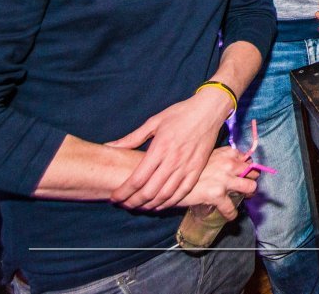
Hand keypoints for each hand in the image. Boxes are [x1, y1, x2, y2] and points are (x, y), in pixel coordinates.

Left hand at [107, 87, 232, 208]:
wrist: (209, 110)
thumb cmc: (180, 113)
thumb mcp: (154, 122)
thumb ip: (132, 138)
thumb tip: (109, 145)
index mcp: (160, 148)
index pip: (137, 179)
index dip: (123, 192)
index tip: (114, 198)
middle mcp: (173, 160)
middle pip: (149, 191)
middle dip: (133, 202)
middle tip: (124, 205)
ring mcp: (187, 166)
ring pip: (165, 195)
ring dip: (150, 205)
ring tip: (139, 207)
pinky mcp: (197, 169)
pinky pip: (183, 192)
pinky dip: (170, 202)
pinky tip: (160, 205)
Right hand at [177, 146, 257, 220]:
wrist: (169, 179)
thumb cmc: (188, 168)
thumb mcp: (206, 157)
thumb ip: (220, 159)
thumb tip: (230, 166)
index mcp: (227, 152)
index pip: (247, 159)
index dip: (246, 167)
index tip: (243, 173)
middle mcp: (228, 163)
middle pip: (253, 172)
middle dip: (251, 179)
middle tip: (246, 186)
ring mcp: (224, 179)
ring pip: (251, 187)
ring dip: (248, 194)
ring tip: (243, 198)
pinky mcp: (216, 194)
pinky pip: (231, 208)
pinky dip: (231, 214)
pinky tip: (230, 215)